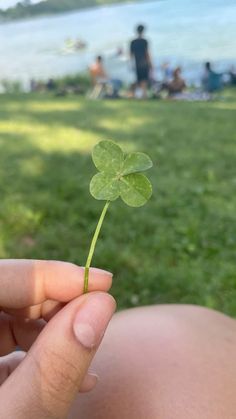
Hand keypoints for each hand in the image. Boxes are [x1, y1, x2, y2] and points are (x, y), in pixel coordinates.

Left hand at [0, 259, 114, 417]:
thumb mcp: (17, 417)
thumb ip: (53, 364)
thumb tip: (100, 305)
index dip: (49, 274)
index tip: (102, 281)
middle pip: (9, 295)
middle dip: (58, 302)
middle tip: (99, 313)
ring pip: (11, 319)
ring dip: (57, 331)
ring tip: (90, 352)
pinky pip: (10, 346)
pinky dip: (44, 356)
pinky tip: (74, 375)